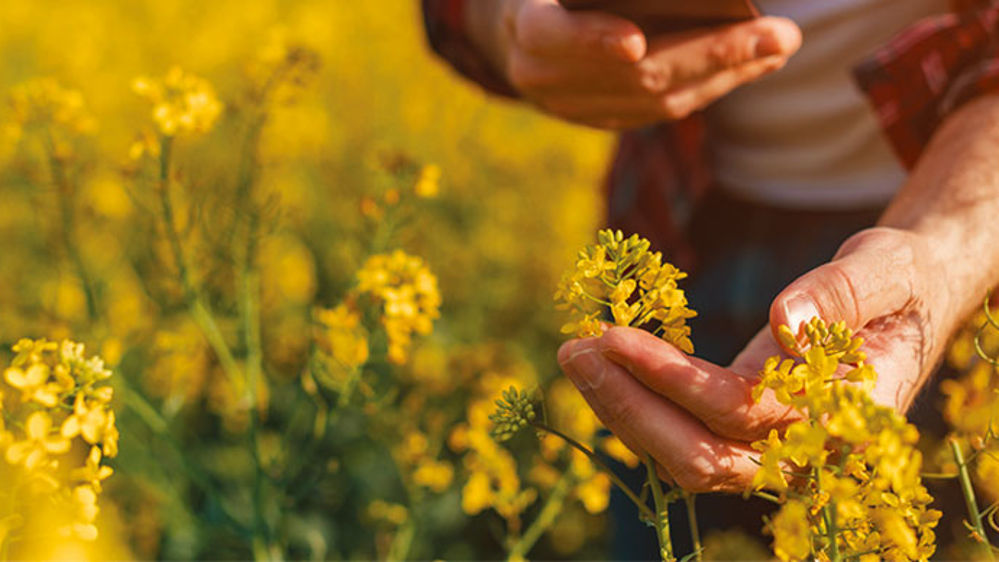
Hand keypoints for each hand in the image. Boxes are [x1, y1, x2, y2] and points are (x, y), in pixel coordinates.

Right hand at [466, 0, 800, 128]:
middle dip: (712, 54)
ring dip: (726, 74)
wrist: (520, 27)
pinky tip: (749, 64)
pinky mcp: (599, 120)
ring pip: (656, 101)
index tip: (633, 43)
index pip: (551, 36)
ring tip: (777, 46)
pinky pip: (659, 111)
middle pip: (634, 75)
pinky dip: (709, 87)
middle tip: (778, 36)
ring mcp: (572, 107)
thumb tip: (678, 9)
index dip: (592, 41)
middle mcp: (543, 76)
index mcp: (526, 26)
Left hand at [557, 227, 952, 491]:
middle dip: (630, 408)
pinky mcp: (745, 432)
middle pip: (702, 457)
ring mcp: (772, 449)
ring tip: (575, 353)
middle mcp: (806, 451)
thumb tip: (787, 323)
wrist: (907, 305)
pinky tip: (604, 365)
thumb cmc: (899, 281)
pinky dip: (638, 404)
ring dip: (623, 408)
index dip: (673, 379)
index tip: (614, 336)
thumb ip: (844, 293)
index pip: (743, 413)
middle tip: (573, 351)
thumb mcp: (887, 266)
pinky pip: (684, 436)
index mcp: (848, 418)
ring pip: (684, 456)